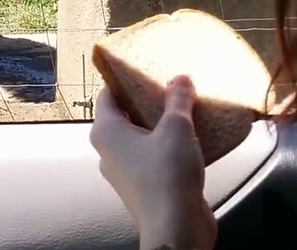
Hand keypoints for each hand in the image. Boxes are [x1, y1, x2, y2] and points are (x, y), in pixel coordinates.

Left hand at [89, 75, 217, 249]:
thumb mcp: (176, 128)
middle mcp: (109, 151)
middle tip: (170, 86)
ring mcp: (126, 171)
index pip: (107, 94)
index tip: (143, 67)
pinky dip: (168, 146)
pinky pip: (153, 157)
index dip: (124, 79)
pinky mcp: (144, 186)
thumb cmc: (166, 177)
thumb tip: (179, 79)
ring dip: (161, 125)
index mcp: (105, 132)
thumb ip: (177, 100)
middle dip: (148, 101)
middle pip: (125, 115)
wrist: (176, 229)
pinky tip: (191, 139)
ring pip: (141, 138)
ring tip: (185, 109)